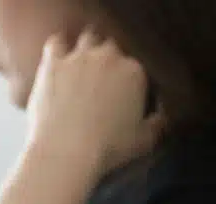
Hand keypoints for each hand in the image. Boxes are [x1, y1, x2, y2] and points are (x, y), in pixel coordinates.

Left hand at [26, 30, 163, 176]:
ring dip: (86, 50)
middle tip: (101, 80)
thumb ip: (157, 123)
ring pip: (88, 39)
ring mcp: (80, 57)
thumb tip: (162, 116)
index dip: (128, 76)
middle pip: (112, 48)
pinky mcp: (53, 64)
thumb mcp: (144, 141)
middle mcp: (110, 57)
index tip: (121, 90)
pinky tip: (58, 60)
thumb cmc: (107, 150)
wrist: (66, 151)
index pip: (136, 64)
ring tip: (81, 68)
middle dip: (109, 60)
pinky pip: (56, 43)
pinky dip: (58, 48)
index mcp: (135, 72)